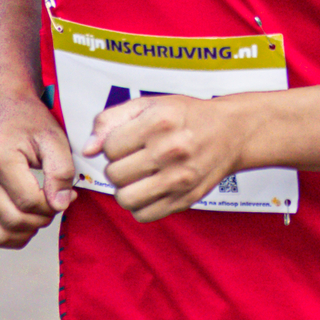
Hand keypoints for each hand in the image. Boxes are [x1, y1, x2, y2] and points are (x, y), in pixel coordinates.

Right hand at [0, 95, 75, 248]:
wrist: (2, 107)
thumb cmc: (29, 120)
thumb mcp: (54, 138)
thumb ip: (60, 171)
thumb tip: (59, 204)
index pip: (28, 201)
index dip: (54, 204)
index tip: (68, 194)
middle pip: (13, 220)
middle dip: (42, 219)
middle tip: (56, 203)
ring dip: (26, 232)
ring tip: (40, 212)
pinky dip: (12, 235)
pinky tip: (27, 217)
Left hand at [87, 92, 249, 223]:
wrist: (231, 132)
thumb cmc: (186, 116)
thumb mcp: (149, 104)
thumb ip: (111, 120)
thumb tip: (88, 149)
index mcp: (159, 121)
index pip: (109, 147)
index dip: (112, 145)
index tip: (127, 141)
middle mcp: (170, 150)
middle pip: (114, 174)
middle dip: (117, 167)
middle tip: (132, 159)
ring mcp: (179, 178)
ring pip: (125, 198)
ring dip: (124, 189)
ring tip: (137, 177)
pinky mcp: (185, 200)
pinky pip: (144, 215)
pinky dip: (140, 205)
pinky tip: (149, 190)